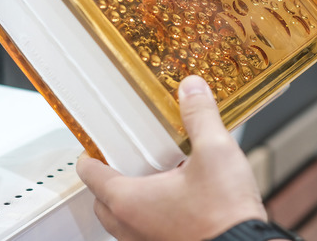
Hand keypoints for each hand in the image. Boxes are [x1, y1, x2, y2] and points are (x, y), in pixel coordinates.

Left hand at [76, 75, 266, 240]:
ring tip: (157, 180)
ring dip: (132, 201)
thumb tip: (191, 90)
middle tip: (127, 161)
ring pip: (123, 222)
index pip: (91, 174)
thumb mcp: (215, 153)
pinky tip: (178, 203)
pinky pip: (145, 234)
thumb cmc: (225, 217)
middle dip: (110, 180)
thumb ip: (200, 117)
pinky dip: (151, 218)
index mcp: (129, 201)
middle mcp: (130, 228)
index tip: (97, 145)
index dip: (91, 156)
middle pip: (103, 201)